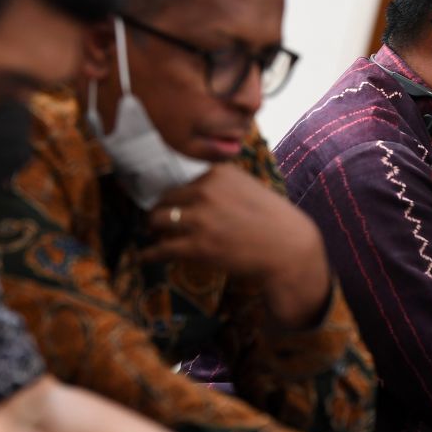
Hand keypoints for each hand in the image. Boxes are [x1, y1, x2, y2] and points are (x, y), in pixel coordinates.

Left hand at [143, 165, 331, 327]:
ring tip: (152, 236)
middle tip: (156, 222)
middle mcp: (205, 191)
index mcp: (218, 173)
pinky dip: (149, 254)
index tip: (168, 203)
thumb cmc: (273, 219)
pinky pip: (161, 248)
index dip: (174, 196)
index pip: (182, 181)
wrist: (288, 248)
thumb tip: (195, 191)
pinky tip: (143, 257)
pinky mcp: (197, 246)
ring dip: (152, 229)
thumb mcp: (248, 187)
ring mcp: (199, 218)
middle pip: (165, 198)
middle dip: (159, 211)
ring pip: (158, 220)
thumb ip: (222, 185)